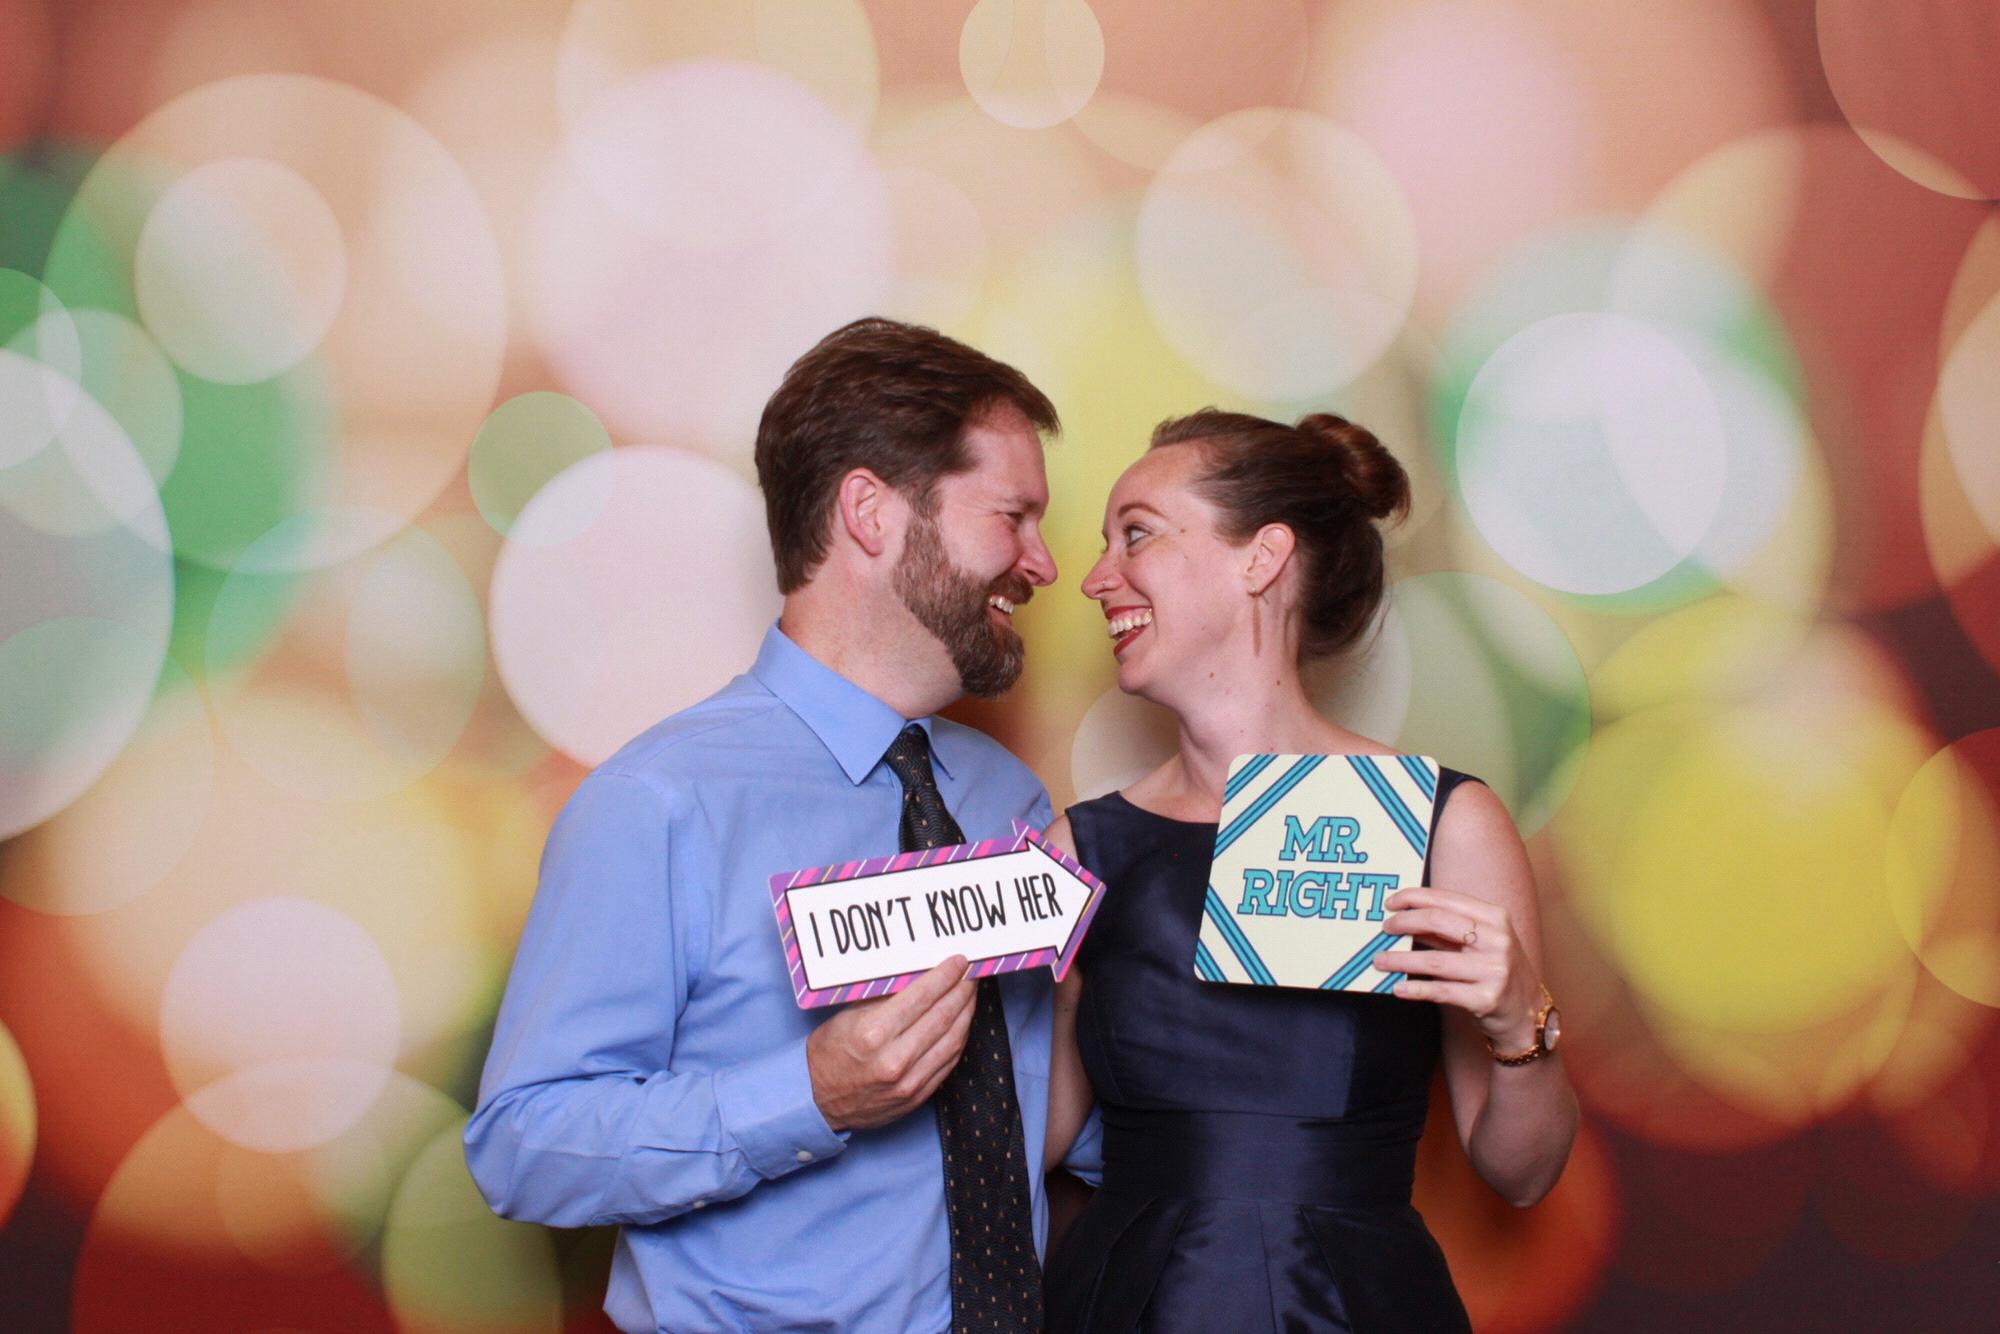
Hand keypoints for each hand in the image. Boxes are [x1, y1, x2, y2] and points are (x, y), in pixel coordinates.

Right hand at [806, 955, 977, 1130]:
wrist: (818, 1100)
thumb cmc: (830, 1053)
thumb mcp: (848, 1016)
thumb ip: (884, 998)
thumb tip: (919, 976)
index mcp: (873, 1034)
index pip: (922, 997)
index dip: (945, 976)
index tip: (958, 962)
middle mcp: (894, 1060)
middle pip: (942, 1017)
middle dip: (961, 991)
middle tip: (971, 974)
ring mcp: (908, 1083)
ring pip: (952, 1041)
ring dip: (966, 1014)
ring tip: (970, 995)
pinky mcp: (916, 1097)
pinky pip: (948, 1063)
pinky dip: (959, 1039)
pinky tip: (962, 1023)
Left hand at [1375, 886, 1543, 1048]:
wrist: (1527, 1013)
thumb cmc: (1496, 970)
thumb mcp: (1481, 941)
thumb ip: (1447, 929)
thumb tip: (1404, 916)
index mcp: (1496, 918)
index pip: (1447, 900)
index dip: (1414, 898)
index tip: (1391, 903)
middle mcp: (1497, 941)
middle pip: (1438, 923)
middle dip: (1404, 923)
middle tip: (1384, 929)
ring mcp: (1494, 971)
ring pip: (1435, 961)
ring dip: (1400, 960)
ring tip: (1379, 960)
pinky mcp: (1486, 999)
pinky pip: (1442, 991)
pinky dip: (1416, 989)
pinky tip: (1398, 988)